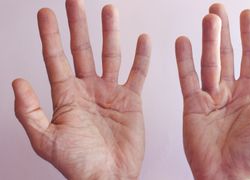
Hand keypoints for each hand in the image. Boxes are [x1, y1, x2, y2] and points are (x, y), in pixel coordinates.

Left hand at [12, 0, 150, 178]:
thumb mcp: (46, 140)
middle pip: (82, 50)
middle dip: (78, 25)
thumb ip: (30, 111)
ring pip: (110, 55)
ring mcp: (110, 92)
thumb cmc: (78, 162)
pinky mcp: (131, 99)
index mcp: (67, 96)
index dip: (50, 35)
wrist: (109, 176)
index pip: (55, 58)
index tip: (46, 14)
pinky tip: (142, 40)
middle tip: (75, 2)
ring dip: (109, 33)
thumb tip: (17, 81)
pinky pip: (137, 73)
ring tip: (109, 11)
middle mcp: (88, 90)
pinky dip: (141, 57)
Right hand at [175, 4, 249, 179]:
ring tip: (207, 20)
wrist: (228, 178)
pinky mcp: (193, 106)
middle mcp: (231, 93)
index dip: (249, 35)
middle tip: (218, 10)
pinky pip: (188, 79)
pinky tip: (182, 44)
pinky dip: (184, 60)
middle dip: (224, 31)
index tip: (246, 15)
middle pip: (227, 55)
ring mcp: (211, 99)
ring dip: (207, 40)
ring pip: (208, 62)